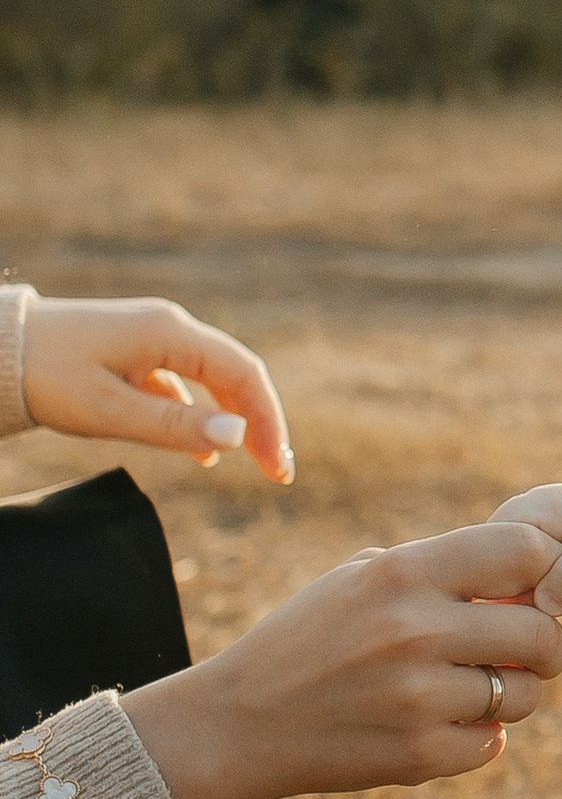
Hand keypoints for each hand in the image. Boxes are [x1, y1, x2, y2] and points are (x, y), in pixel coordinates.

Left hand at [20, 295, 292, 481]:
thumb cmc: (48, 377)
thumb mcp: (111, 410)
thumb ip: (177, 424)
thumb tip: (238, 436)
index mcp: (170, 332)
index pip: (244, 374)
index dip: (268, 420)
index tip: (276, 466)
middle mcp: (170, 327)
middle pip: (236, 374)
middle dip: (260, 422)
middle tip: (276, 471)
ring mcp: (153, 336)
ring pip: (213, 378)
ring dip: (236, 418)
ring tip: (251, 461)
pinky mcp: (135, 351)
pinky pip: (185, 381)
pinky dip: (202, 413)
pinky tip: (201, 450)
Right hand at [123, 523, 561, 798]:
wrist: (238, 723)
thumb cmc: (309, 639)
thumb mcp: (361, 579)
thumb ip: (442, 569)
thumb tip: (533, 573)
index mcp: (402, 574)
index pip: (524, 553)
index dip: (544, 572)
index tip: (533, 593)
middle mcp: (415, 631)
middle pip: (542, 632)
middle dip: (544, 645)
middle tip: (524, 652)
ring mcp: (418, 698)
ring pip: (523, 694)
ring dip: (510, 694)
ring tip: (472, 689)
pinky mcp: (417, 755)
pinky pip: (492, 742)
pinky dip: (477, 736)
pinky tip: (441, 724)